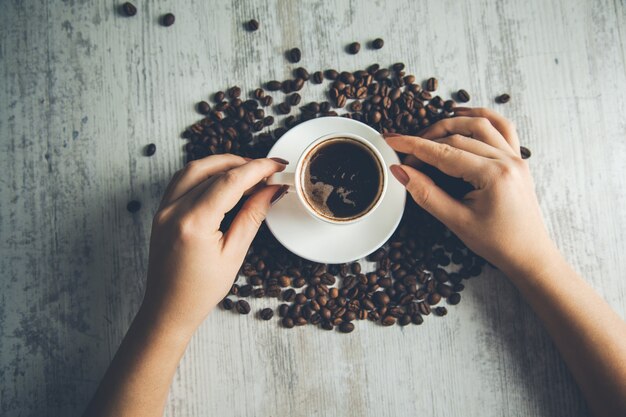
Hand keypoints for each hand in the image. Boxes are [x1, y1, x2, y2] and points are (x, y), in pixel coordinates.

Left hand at [141, 154, 288, 335]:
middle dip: (243, 165)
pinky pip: (183, 180)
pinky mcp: (161, 211)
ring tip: (248, 174)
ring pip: (194, 168)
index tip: (277, 166)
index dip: (258, 169)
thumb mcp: (234, 254)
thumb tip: (272, 190)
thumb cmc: (200, 290)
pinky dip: (205, 173)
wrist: (168, 309)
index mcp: (193, 223)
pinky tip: (223, 181)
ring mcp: (163, 209)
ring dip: (223, 164)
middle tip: (267, 172)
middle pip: (213, 169)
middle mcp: (173, 210)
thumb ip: (253, 216)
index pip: (231, 181)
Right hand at [384, 108, 555, 275]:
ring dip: (451, 124)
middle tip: (406, 154)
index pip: (444, 153)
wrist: (529, 255)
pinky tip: (463, 119)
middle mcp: (507, 160)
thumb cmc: (497, 243)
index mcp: (493, 176)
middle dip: (427, 141)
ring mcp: (516, 157)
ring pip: (479, 124)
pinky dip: (480, 119)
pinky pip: (502, 128)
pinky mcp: (518, 159)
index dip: (413, 145)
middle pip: (459, 136)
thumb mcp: (456, 221)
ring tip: (428, 135)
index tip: (392, 140)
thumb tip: (401, 172)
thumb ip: (426, 193)